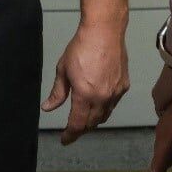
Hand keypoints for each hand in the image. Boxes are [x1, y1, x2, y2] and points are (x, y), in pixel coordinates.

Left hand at [41, 23, 129, 144]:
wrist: (104, 31)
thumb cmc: (80, 48)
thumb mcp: (63, 70)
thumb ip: (57, 93)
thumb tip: (48, 108)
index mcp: (85, 95)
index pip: (77, 124)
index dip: (70, 135)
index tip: (64, 140)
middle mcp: (102, 98)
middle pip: (92, 123)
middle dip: (81, 128)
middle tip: (72, 127)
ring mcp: (115, 93)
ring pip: (104, 116)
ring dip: (93, 120)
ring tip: (84, 117)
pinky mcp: (124, 86)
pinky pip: (113, 104)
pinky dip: (104, 108)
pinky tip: (98, 102)